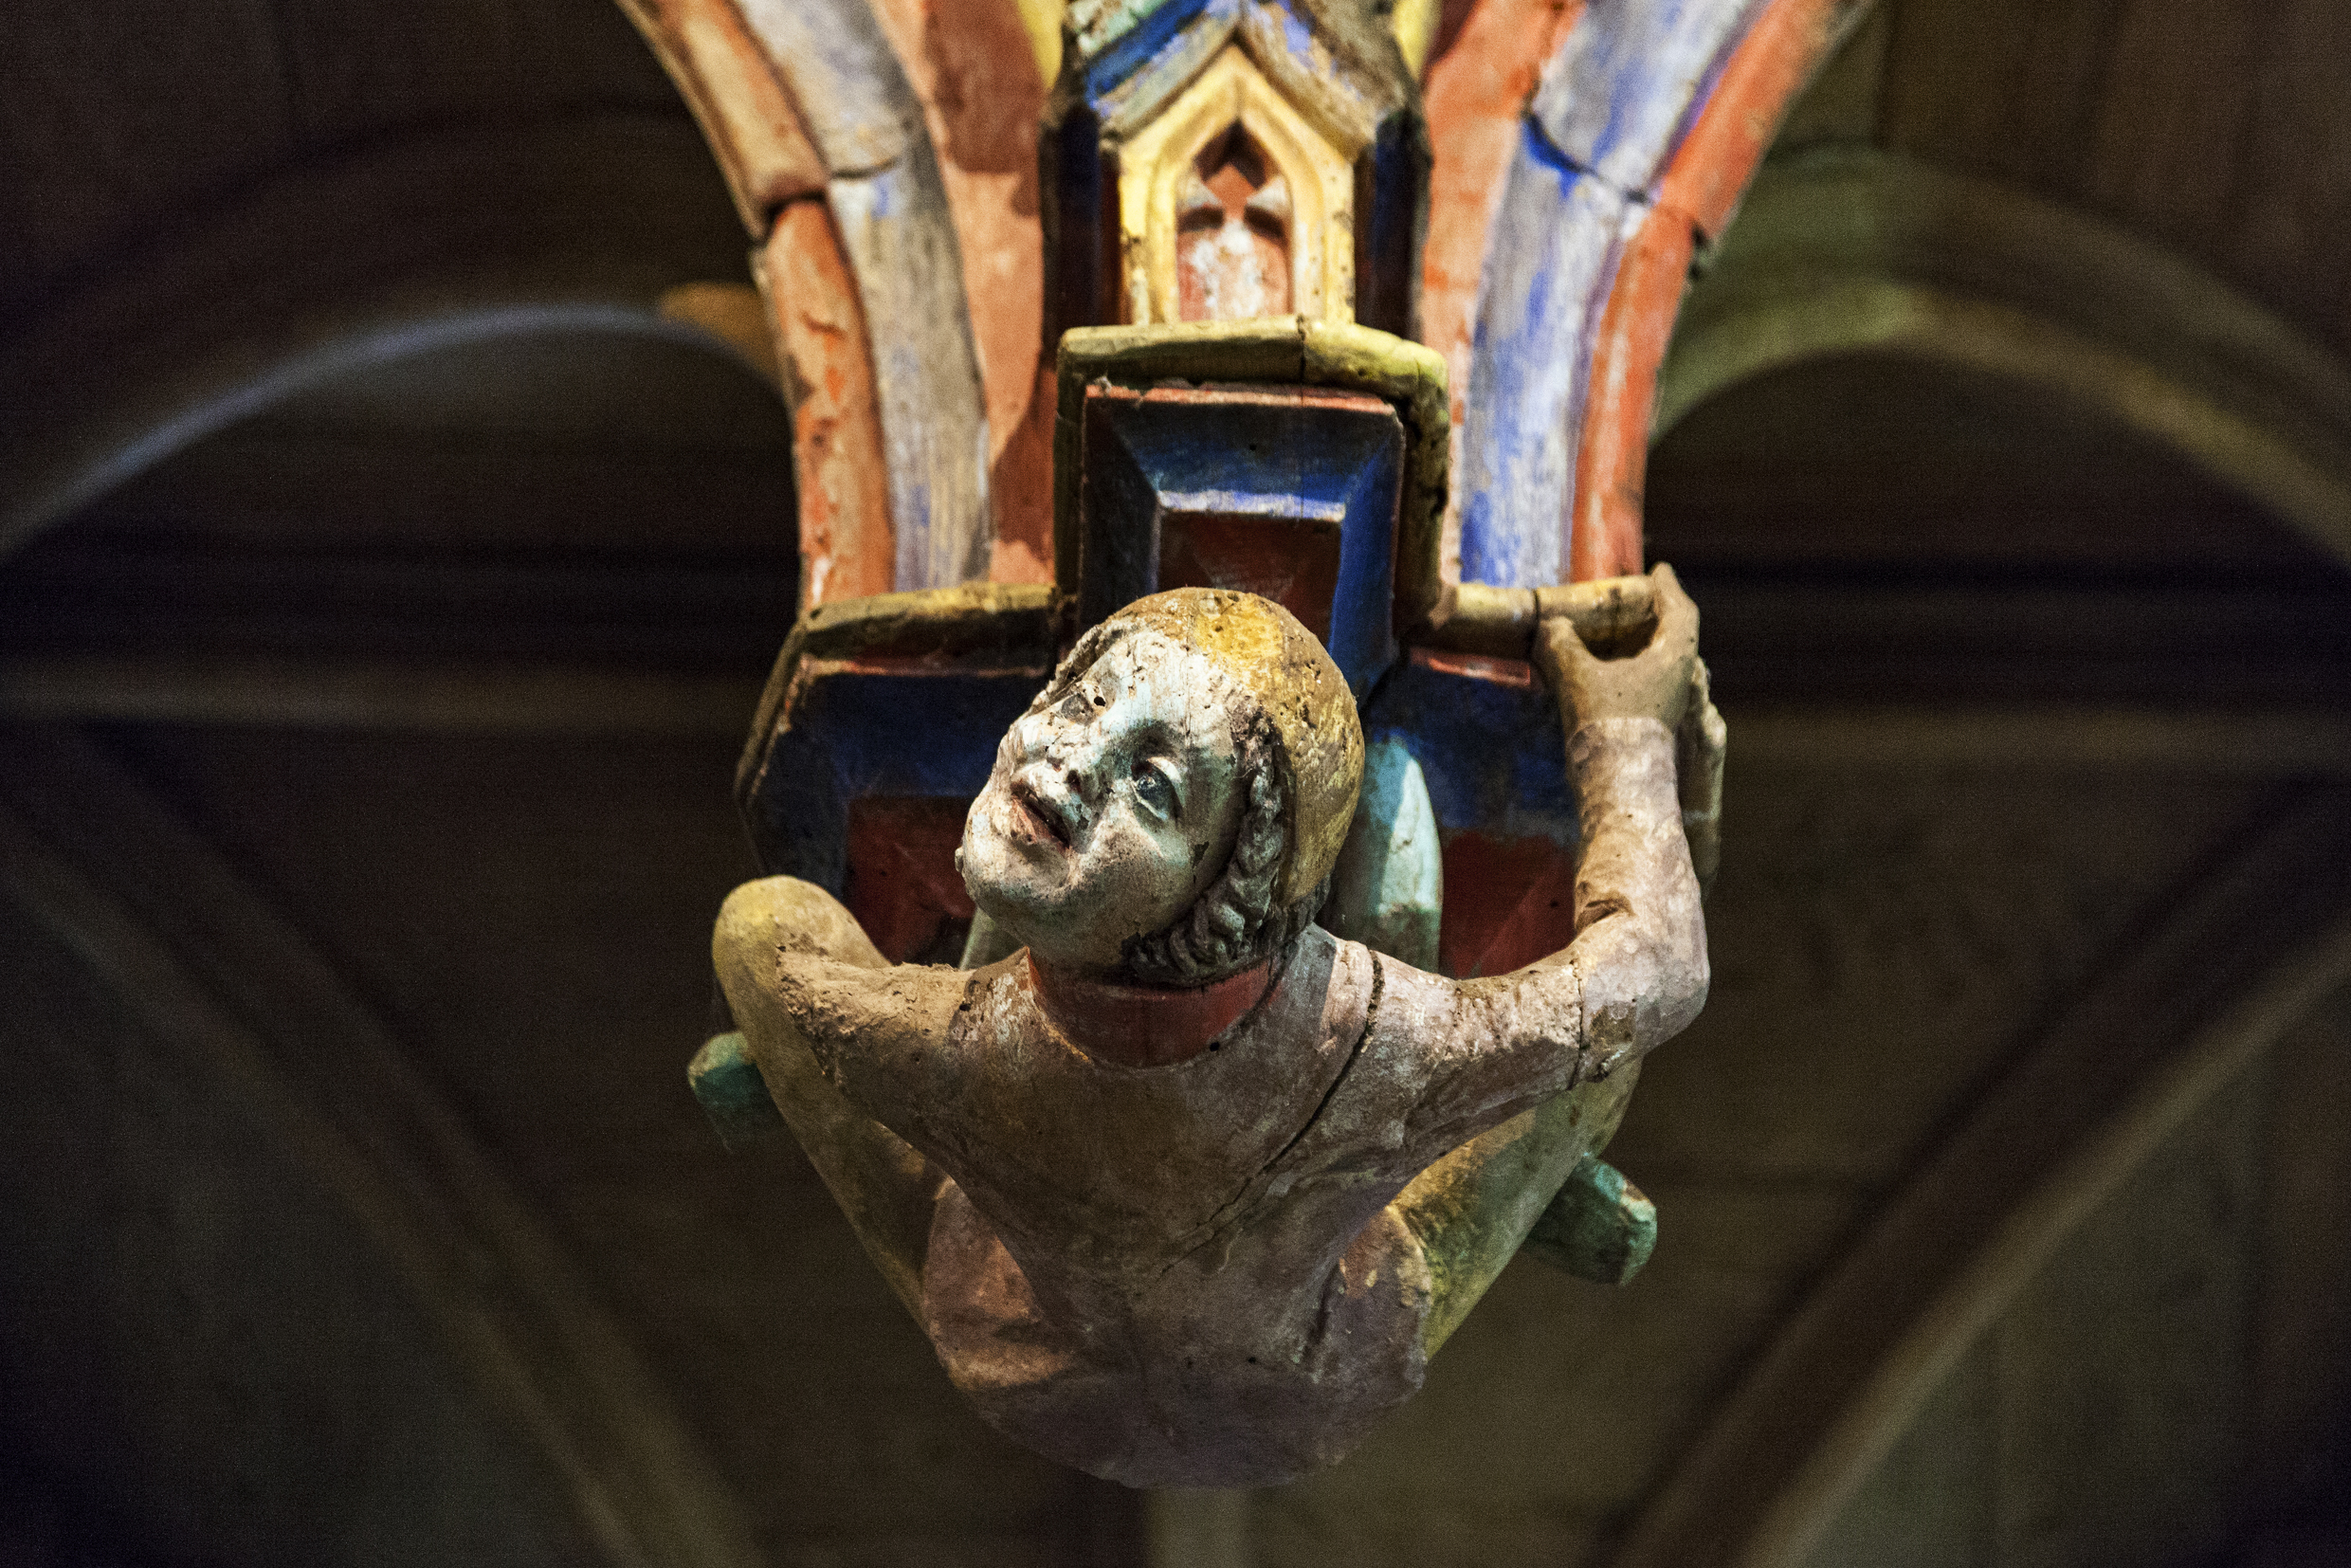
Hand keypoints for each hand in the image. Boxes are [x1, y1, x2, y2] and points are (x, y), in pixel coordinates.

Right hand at [1534, 563, 1699, 730]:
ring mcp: (1671, 704)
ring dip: (1645, 646)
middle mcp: (1680, 680)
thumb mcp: (1577, 676)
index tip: (1660, 571)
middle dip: (1659, 617)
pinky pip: (1652, 683)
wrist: (1617, 784)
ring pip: (1665, 663)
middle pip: (1677, 637)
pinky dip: (1635, 669)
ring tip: (1621, 636)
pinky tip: (1611, 674)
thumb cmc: (1605, 724)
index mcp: (1674, 658)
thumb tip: (1551, 627)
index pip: (1680, 611)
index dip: (1669, 588)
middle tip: (1640, 602)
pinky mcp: (1657, 724)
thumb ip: (1562, 645)